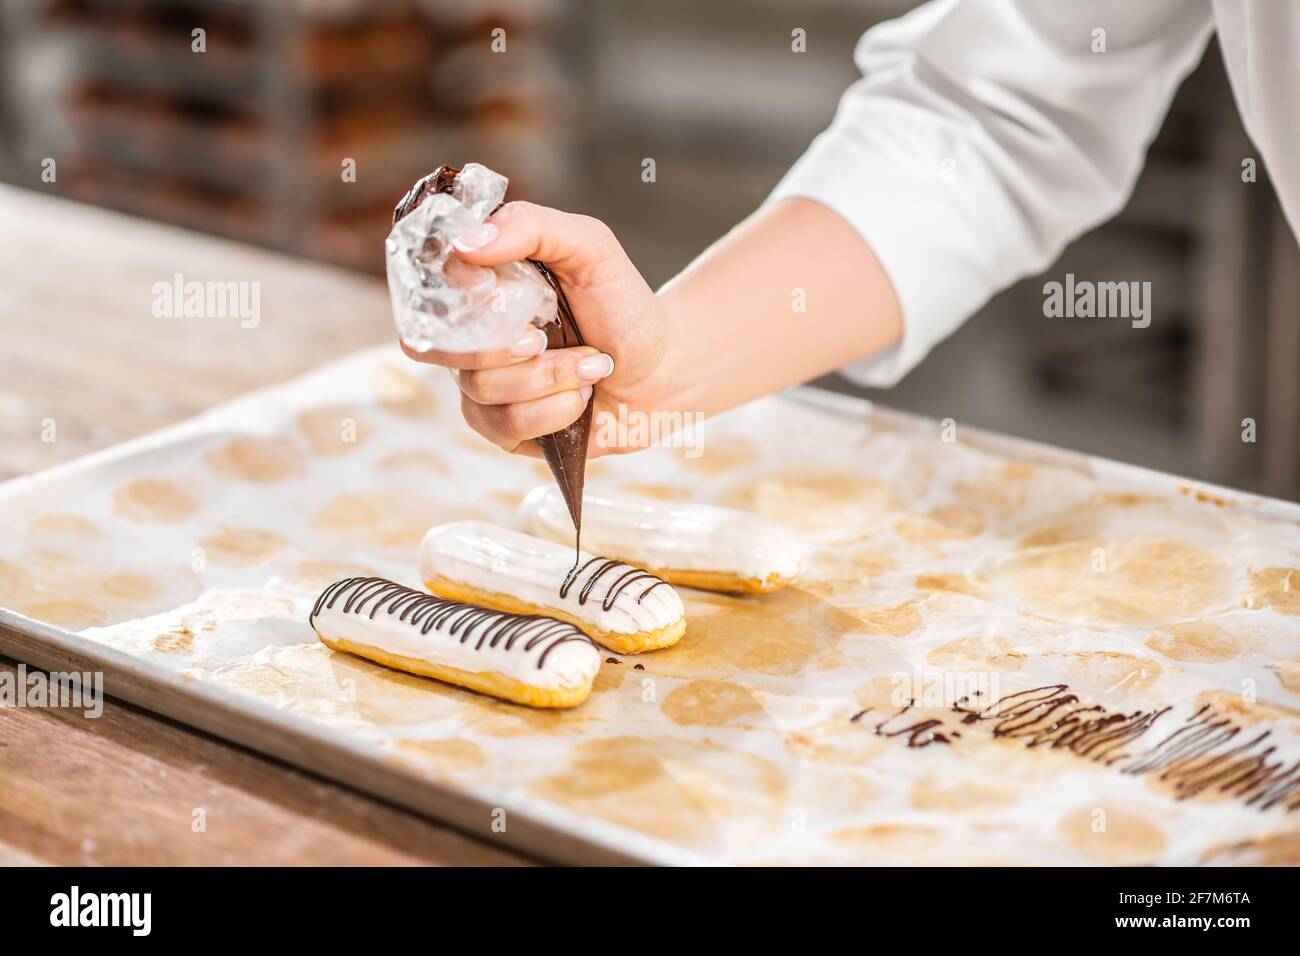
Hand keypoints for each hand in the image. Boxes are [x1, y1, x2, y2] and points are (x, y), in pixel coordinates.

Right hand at [401, 201, 681, 457]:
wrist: (664, 370)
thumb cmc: (623, 306)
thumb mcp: (589, 247)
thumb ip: (532, 227)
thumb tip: (467, 242)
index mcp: (480, 290)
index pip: (425, 288)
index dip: (456, 294)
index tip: (499, 292)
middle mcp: (472, 339)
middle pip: (436, 346)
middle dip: (500, 346)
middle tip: (542, 338)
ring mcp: (484, 388)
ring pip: (480, 389)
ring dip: (548, 376)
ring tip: (590, 365)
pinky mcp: (505, 430)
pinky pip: (506, 426)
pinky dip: (555, 409)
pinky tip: (582, 399)